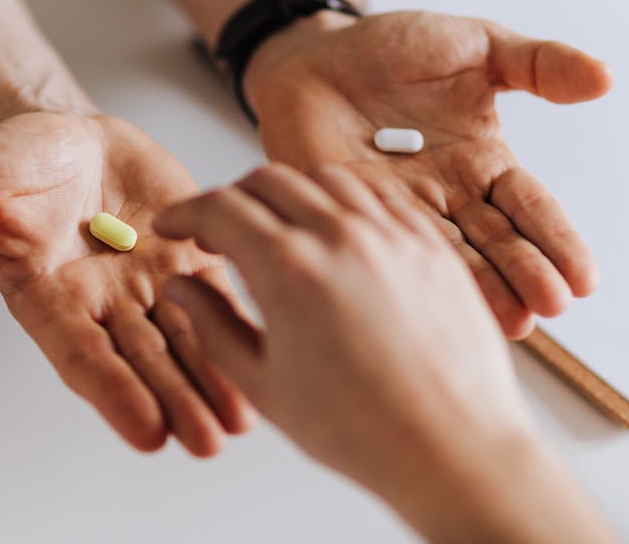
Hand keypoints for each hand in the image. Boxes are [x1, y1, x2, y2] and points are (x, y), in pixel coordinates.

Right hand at [0, 112, 250, 455]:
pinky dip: (237, 326)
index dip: (113, 392)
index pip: (82, 355)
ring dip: (212, 381)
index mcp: (49, 297)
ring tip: (240, 420)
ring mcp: (148, 284)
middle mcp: (102, 304)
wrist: (68, 139)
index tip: (146, 430)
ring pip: (184, 340)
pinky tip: (264, 355)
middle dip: (174, 401)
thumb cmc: (17, 164)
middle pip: (142, 362)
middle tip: (205, 440)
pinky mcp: (187, 257)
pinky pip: (217, 295)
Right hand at [155, 164, 532, 478]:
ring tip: (280, 226)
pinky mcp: (432, 246)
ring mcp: (393, 235)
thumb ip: (213, 326)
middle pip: (270, 180)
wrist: (453, 448)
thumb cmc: (364, 432)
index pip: (221, 208)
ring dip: (291, 191)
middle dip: (233, 197)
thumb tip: (181, 288)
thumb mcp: (264, 385)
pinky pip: (382, 197)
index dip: (186, 213)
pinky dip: (348, 201)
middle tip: (220, 229)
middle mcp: (342, 237)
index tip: (175, 226)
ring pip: (328, 179)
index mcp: (290, 270)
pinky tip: (339, 230)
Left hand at [243, 11, 613, 337]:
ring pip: (449, 258)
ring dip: (481, 291)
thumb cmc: (393, 49)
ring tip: (512, 322)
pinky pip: (387, 248)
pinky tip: (435, 303)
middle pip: (497, 244)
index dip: (557, 242)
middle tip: (551, 306)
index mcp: (483, 162)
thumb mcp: (475, 45)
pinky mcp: (353, 217)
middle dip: (526, 276)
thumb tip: (605, 77)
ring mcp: (401, 213)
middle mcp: (449, 197)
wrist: (312, 55)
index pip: (530, 208)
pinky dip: (410, 276)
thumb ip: (537, 64)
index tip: (585, 281)